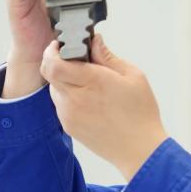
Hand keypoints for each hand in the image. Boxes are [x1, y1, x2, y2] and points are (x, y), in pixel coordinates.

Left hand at [40, 34, 168, 179]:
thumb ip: (108, 56)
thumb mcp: (132, 76)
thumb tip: (94, 42)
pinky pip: (60, 105)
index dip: (52, 51)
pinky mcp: (69, 127)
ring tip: (86, 83)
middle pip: (50, 74)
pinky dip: (69, 97)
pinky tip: (88, 100)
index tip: (60, 46)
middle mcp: (76, 99)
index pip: (53, 63)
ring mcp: (69, 115)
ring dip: (64, 81)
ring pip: (54, 89)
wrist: (140, 149)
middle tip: (76, 61)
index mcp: (93, 81)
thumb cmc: (140, 113)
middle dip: (58, 63)